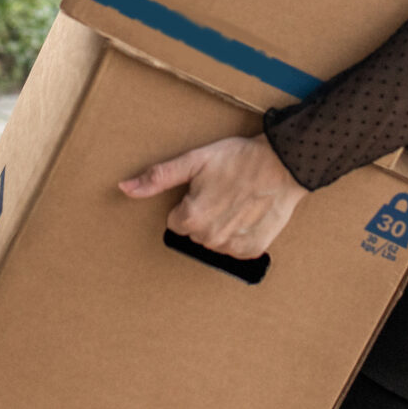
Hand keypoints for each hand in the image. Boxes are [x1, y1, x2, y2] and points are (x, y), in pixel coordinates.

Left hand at [118, 133, 306, 258]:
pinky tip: (248, 214)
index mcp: (192, 218)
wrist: (283, 164)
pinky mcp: (253, 250)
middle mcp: (210, 239)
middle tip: (223, 191)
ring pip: (214, 240)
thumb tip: (124, 188)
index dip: (189, 202)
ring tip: (237, 200)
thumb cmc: (238, 158)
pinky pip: (235, 248)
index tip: (206, 187)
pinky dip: (240, 234)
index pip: (176, 221)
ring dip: (221, 225)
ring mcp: (233, 247)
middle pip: (194, 232)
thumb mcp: (194, 160)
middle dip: (204, 214)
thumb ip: (158, 178)